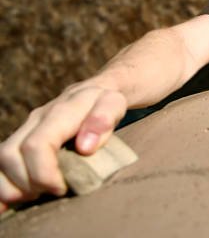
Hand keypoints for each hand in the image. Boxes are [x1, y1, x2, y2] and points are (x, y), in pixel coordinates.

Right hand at [0, 83, 126, 212]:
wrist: (95, 90)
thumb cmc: (105, 102)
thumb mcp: (114, 104)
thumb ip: (103, 120)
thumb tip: (85, 147)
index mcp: (59, 112)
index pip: (36, 146)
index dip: (44, 174)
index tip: (62, 188)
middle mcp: (36, 120)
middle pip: (11, 156)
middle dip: (28, 183)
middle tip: (53, 192)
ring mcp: (24, 129)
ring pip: (1, 161)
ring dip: (12, 186)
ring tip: (38, 194)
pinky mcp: (20, 139)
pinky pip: (0, 164)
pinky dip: (2, 186)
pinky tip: (11, 203)